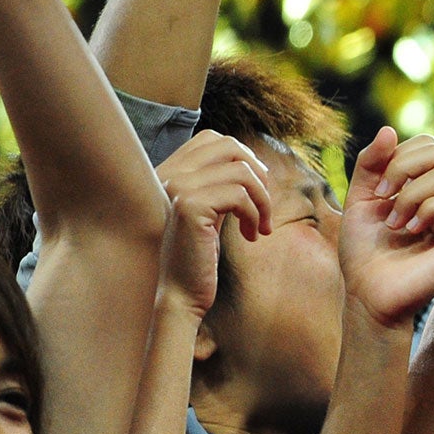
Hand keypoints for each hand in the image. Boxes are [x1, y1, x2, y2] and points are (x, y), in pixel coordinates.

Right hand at [156, 131, 272, 319]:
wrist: (181, 294)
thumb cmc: (199, 256)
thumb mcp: (211, 210)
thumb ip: (220, 183)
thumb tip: (254, 163)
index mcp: (171, 172)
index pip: (212, 138)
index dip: (244, 158)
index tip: (255, 191)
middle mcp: (170, 174)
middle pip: (229, 146)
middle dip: (258, 174)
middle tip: (264, 206)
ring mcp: (178, 187)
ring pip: (242, 171)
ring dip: (263, 200)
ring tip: (260, 226)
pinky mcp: (190, 206)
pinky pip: (240, 194)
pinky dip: (256, 214)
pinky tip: (252, 235)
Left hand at [338, 127, 433, 328]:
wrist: (367, 293)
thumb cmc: (363, 251)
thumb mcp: (359, 199)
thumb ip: (371, 164)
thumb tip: (390, 129)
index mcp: (421, 185)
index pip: (425, 145)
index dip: (397, 156)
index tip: (376, 188)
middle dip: (402, 168)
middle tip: (382, 198)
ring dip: (409, 197)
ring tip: (395, 224)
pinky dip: (429, 210)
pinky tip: (412, 230)